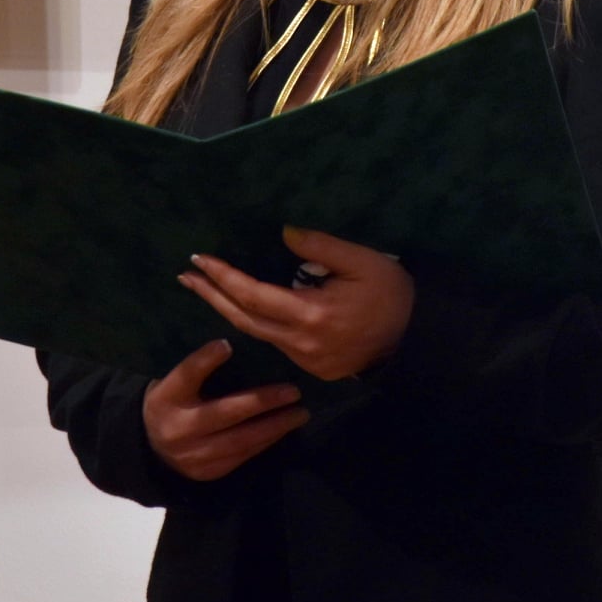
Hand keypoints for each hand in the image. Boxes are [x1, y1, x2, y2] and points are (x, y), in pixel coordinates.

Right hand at [141, 339, 307, 480]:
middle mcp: (178, 428)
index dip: (205, 360)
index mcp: (167, 397)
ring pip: (240, 440)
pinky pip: (242, 457)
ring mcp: (193, 455)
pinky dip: (265, 442)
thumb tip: (237, 344)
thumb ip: (200, 368)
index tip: (228, 345)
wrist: (151, 448)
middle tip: (294, 391)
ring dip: (274, 427)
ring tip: (299, 413)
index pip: (186, 375)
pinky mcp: (208, 472)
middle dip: (262, 402)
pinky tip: (283, 430)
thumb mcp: (177, 382)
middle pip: (224, 413)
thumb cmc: (174, 402)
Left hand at [180, 226, 414, 381]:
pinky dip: (256, 325)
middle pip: (243, 320)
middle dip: (211, 296)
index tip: (199, 259)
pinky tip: (245, 310)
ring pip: (258, 335)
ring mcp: (306, 361)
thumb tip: (283, 233)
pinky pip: (277, 345)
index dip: (223, 277)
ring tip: (207, 289)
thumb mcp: (361, 260)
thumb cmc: (391, 292)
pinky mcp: (313, 369)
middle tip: (186, 276)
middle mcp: (301, 343)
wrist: (414, 337)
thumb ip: (321, 246)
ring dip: (229, 311)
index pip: (253, 295)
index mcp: (311, 314)